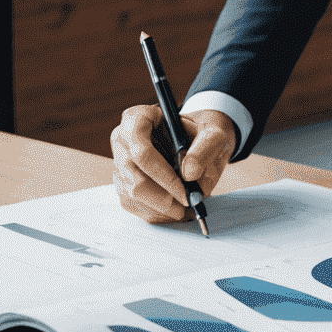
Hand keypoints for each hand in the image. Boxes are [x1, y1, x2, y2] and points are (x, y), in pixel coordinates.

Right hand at [111, 105, 236, 223]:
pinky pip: (134, 206)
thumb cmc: (199, 135)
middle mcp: (121, 141)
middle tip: (188, 204)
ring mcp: (118, 164)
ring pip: (133, 195)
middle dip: (163, 197)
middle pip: (134, 179)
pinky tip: (175, 209)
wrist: (193, 143)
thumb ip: (206, 148)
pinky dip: (157, 213)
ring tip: (186, 207)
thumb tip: (190, 173)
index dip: (163, 174)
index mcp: (137, 119)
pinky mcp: (121, 184)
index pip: (142, 152)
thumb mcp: (212, 134)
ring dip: (162, 207)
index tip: (185, 188)